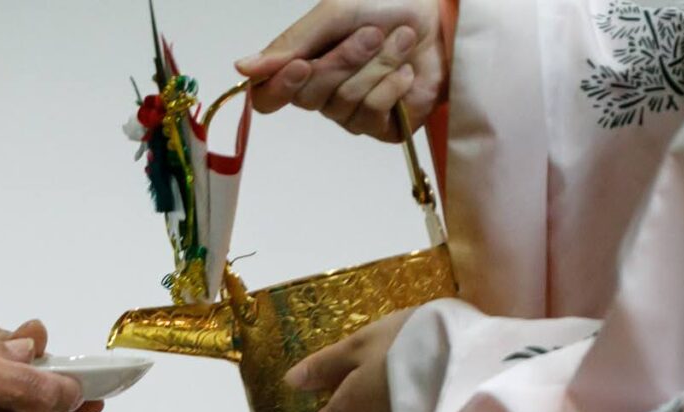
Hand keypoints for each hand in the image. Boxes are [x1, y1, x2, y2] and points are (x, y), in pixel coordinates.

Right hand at [238, 2, 448, 137]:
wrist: (442, 12)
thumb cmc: (387, 4)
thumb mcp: (333, 13)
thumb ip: (289, 43)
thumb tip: (241, 67)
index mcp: (303, 68)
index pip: (268, 98)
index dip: (281, 87)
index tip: (301, 64)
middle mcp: (323, 96)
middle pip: (310, 98)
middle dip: (345, 62)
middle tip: (373, 34)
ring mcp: (353, 115)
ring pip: (345, 105)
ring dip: (377, 67)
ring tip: (400, 42)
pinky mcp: (384, 128)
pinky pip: (373, 116)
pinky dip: (393, 87)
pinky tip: (407, 71)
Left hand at [287, 309, 412, 411]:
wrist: (474, 362)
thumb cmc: (407, 346)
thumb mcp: (360, 344)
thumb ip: (324, 366)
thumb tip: (292, 382)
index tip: (313, 403)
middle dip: (345, 410)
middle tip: (356, 374)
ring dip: (375, 408)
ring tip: (390, 373)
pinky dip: (400, 409)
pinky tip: (414, 382)